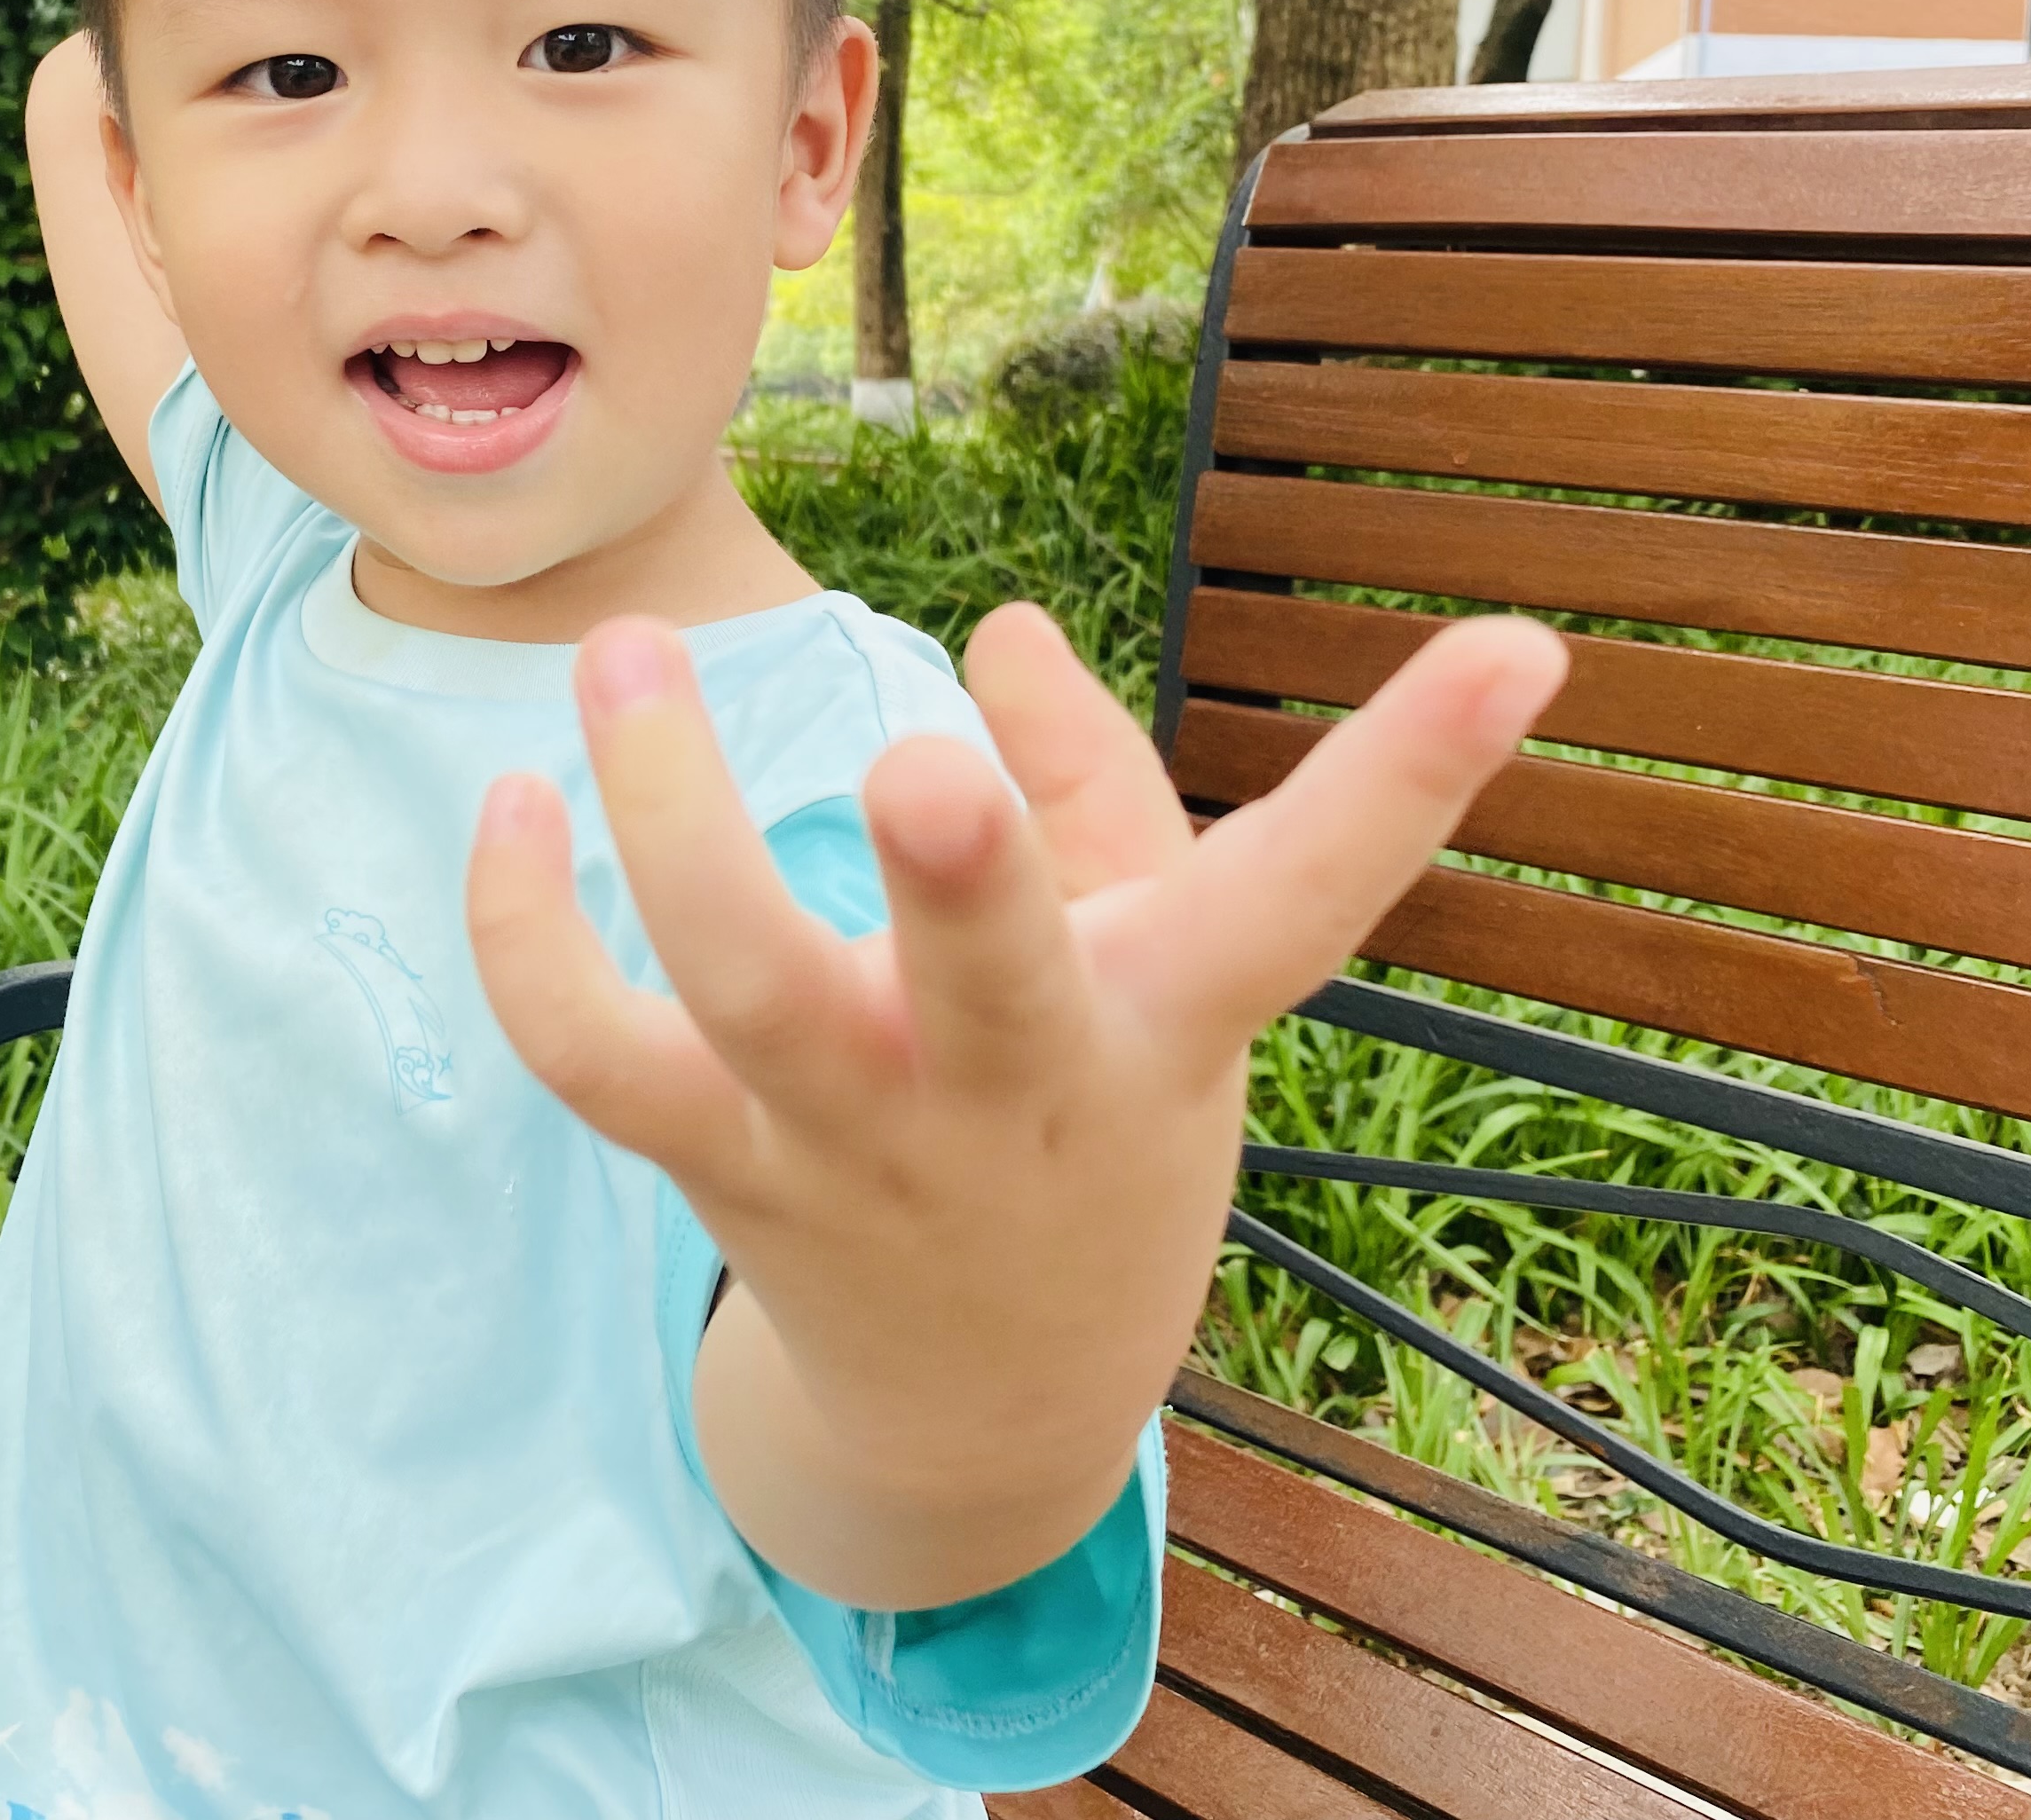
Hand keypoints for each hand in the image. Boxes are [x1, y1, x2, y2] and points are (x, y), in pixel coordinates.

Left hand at [464, 599, 1565, 1608]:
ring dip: (666, 819)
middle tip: (919, 767)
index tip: (1521, 644)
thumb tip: (1001, 621)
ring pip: (743, 988)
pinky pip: (592, 1060)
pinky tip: (509, 804)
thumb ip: (1090, 784)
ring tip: (623, 653)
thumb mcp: (1148, 974)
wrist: (990, 1409)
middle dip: (971, 885)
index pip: (1312, 896)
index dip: (1417, 774)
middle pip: (991, 981)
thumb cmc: (1088, 1124)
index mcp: (1162, 1017)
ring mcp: (858, 1139)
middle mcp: (1017, 1083)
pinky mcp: (722, 1167)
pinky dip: (525, 941)